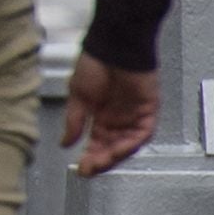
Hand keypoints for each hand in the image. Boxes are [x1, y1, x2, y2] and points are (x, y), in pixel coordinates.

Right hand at [64, 53, 159, 174]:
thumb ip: (74, 121)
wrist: (113, 45)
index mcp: (101, 115)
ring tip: (99, 163)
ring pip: (127, 144)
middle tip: (88, 169)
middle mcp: (119, 118)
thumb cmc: (95, 62)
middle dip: (100, 161)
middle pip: (112, 147)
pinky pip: (142, 133)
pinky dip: (131, 144)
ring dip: (114, 156)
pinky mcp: (148, 110)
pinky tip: (117, 150)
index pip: (97, 143)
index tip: (79, 168)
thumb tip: (65, 142)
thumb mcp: (78, 95)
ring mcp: (134, 115)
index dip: (89, 156)